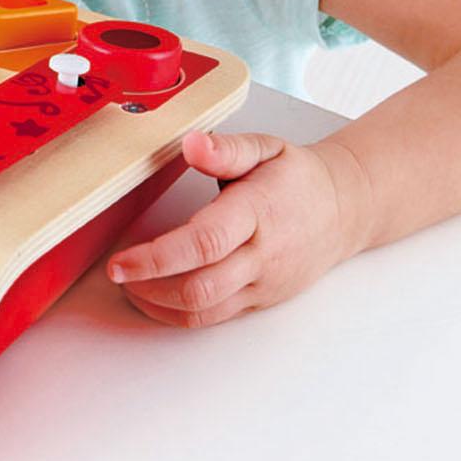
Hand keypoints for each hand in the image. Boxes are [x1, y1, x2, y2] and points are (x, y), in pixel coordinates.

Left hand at [105, 130, 367, 327]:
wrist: (344, 209)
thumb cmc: (298, 178)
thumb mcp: (265, 148)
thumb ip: (225, 148)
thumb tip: (190, 143)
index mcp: (257, 212)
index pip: (203, 243)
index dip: (157, 257)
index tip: (121, 261)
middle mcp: (261, 255)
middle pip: (200, 286)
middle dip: (148, 286)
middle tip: (116, 273)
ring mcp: (263, 283)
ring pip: (204, 310)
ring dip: (158, 304)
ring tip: (129, 285)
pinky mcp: (261, 300)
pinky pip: (215, 317)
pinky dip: (178, 313)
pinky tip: (155, 298)